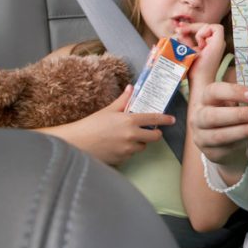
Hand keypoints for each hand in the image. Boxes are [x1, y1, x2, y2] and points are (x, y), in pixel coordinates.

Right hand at [46, 85, 173, 166]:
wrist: (75, 144)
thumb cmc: (90, 125)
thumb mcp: (108, 110)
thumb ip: (123, 101)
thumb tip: (131, 88)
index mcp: (129, 121)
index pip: (154, 119)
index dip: (165, 119)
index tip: (172, 120)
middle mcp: (131, 136)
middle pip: (154, 137)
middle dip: (154, 134)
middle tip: (149, 131)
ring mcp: (127, 150)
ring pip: (142, 147)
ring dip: (139, 143)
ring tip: (126, 138)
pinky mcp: (122, 160)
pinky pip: (131, 155)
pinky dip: (128, 151)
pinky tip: (116, 146)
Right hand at [186, 23, 247, 175]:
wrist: (224, 144)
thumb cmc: (227, 114)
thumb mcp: (227, 98)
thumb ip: (232, 83)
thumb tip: (228, 55)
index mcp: (203, 99)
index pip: (213, 92)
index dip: (233, 92)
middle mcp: (198, 118)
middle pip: (213, 116)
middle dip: (238, 114)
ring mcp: (202, 137)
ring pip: (221, 135)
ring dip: (244, 130)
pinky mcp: (211, 153)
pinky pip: (229, 147)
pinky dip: (246, 141)